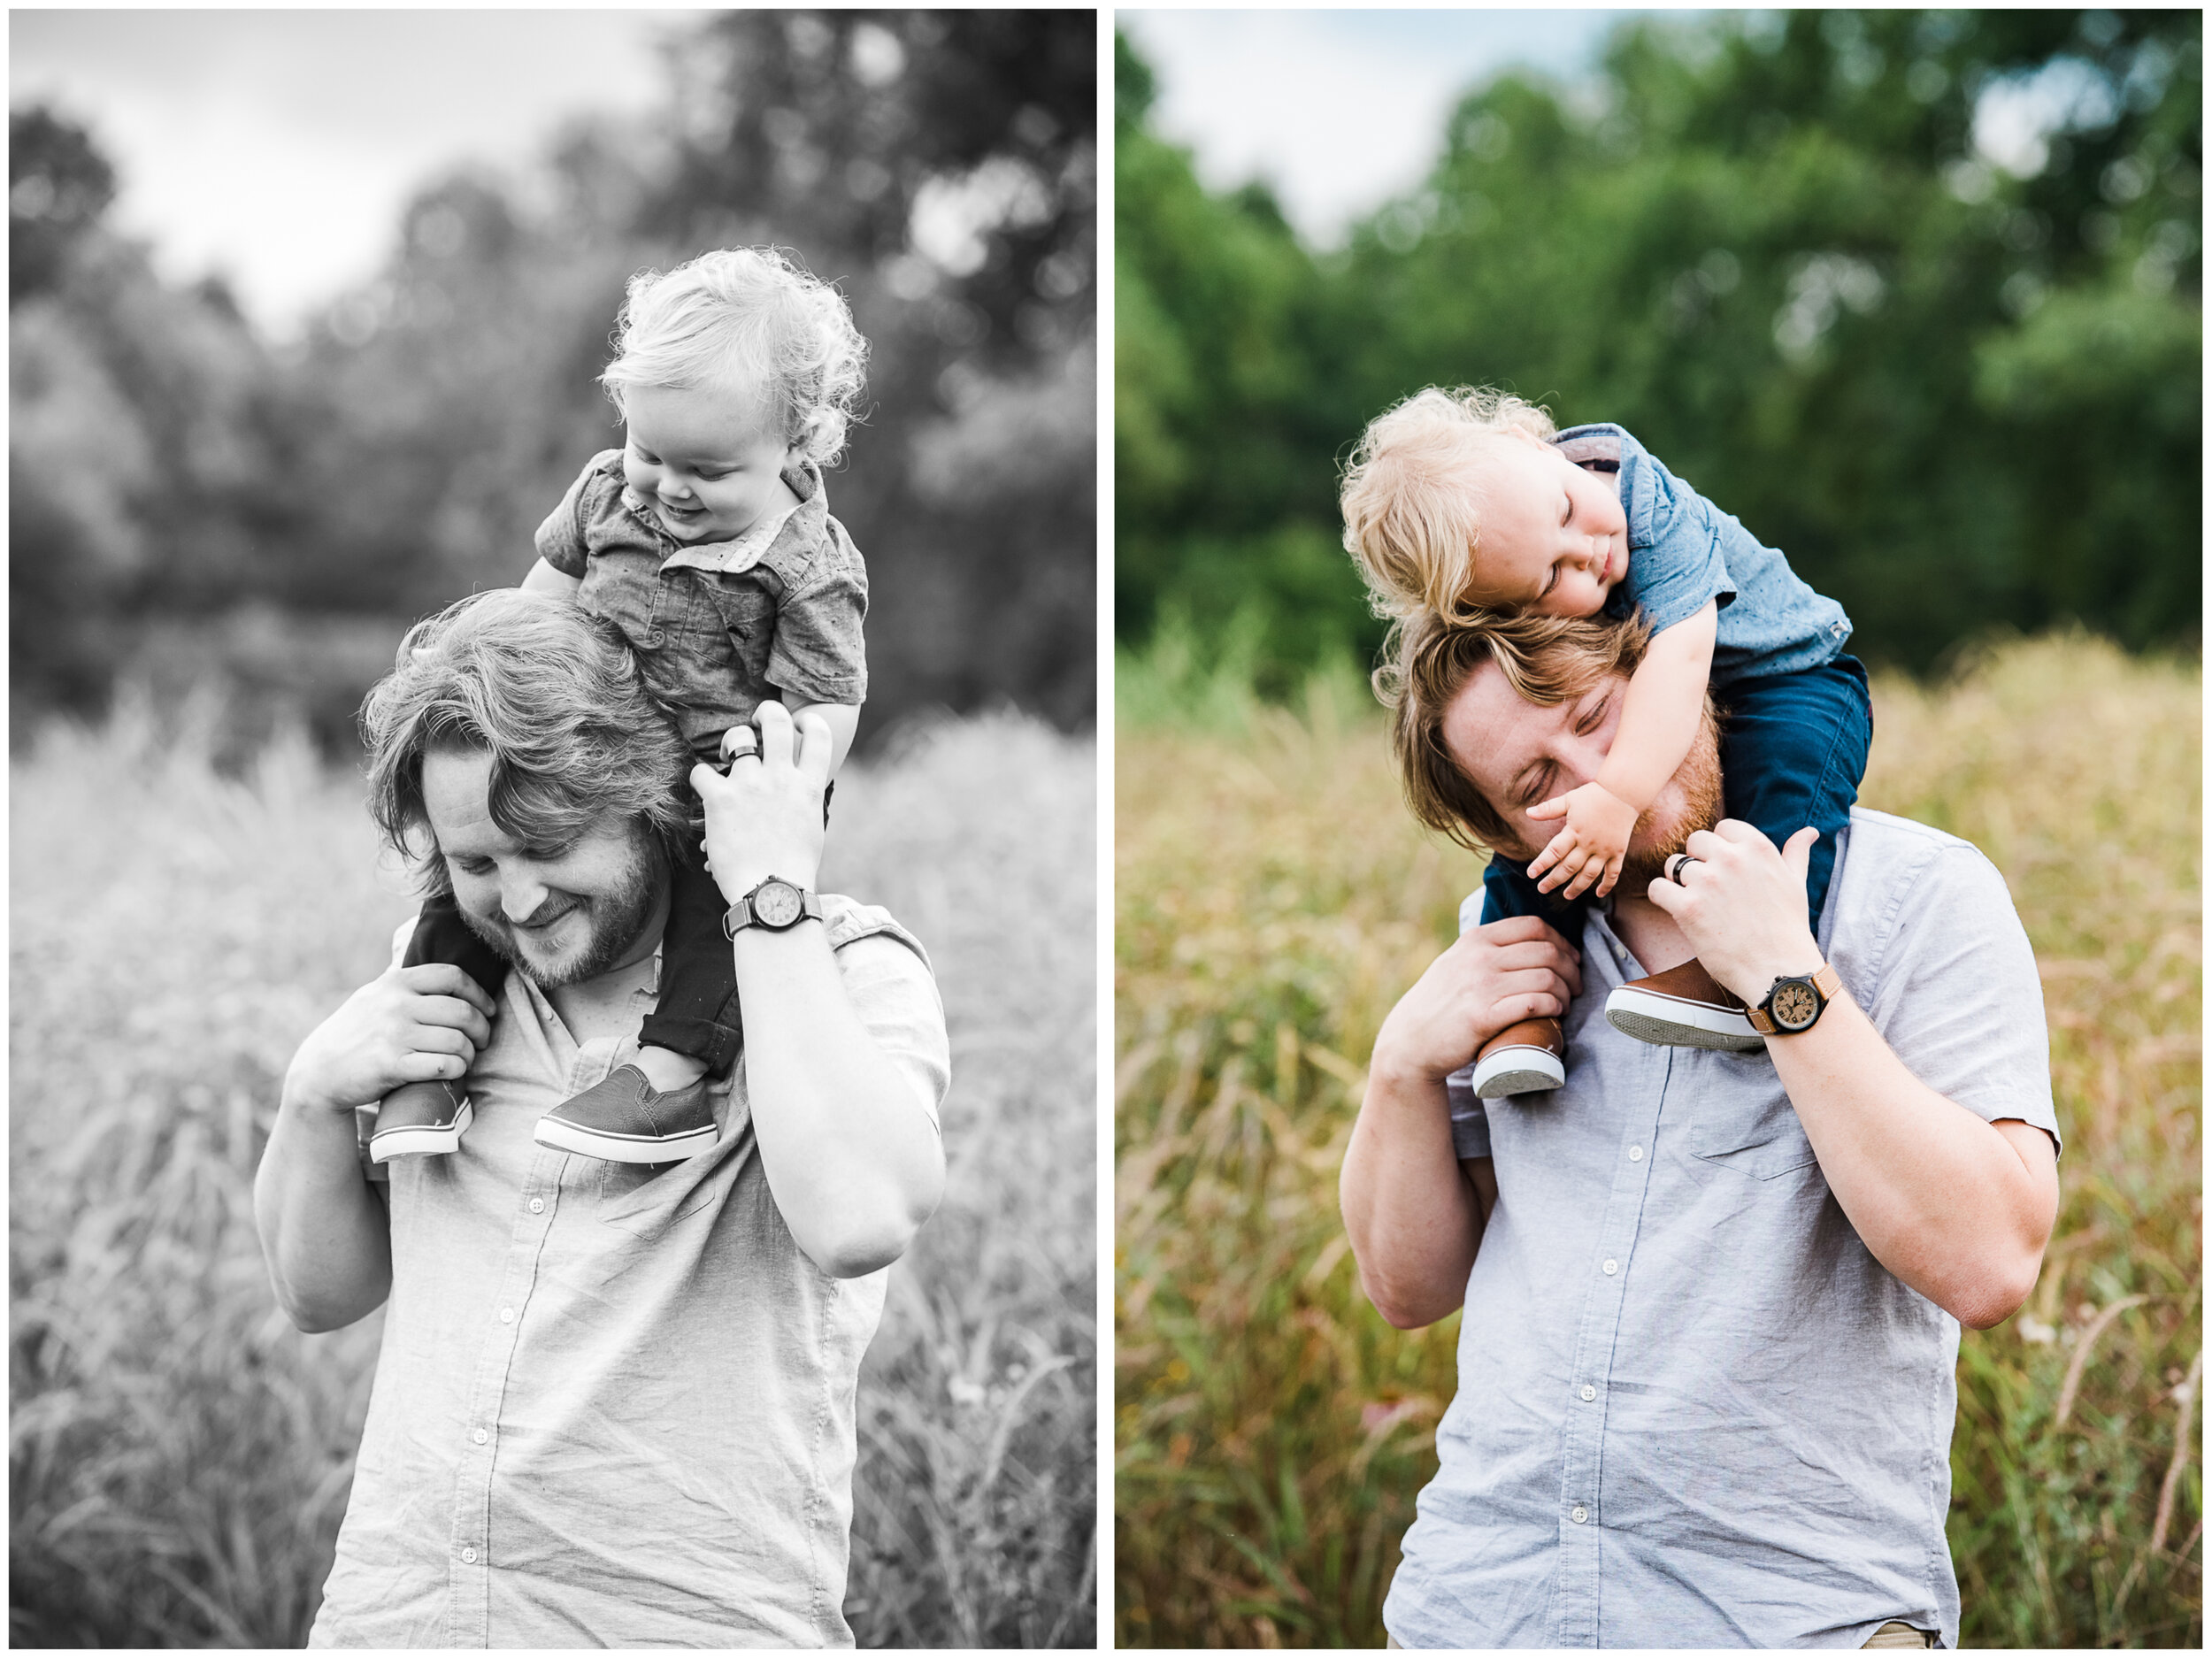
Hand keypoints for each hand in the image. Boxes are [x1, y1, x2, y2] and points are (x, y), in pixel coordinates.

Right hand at [283, 962, 496, 1114]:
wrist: (320, 1071)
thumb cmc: (356, 1032)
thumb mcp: (375, 995)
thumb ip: (405, 983)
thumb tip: (443, 966)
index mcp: (396, 982)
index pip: (452, 976)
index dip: (479, 994)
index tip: (488, 1010)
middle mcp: (396, 1004)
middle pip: (462, 1012)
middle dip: (482, 1029)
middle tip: (481, 1041)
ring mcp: (393, 1034)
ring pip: (456, 1041)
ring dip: (470, 1054)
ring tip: (466, 1059)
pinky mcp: (391, 1065)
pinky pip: (443, 1065)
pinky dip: (457, 1070)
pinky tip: (453, 1071)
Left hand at [693, 700, 829, 904]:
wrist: (771, 893)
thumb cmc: (793, 871)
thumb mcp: (810, 828)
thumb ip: (802, 800)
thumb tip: (797, 791)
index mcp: (808, 786)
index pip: (818, 735)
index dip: (809, 722)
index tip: (799, 724)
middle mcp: (781, 778)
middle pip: (776, 720)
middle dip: (766, 712)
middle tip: (756, 719)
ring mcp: (750, 785)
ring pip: (736, 738)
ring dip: (730, 745)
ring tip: (725, 759)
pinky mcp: (721, 798)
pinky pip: (701, 771)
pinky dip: (700, 779)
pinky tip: (704, 792)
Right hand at [1371, 915, 1581, 1087]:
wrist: (1411, 1040)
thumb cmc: (1440, 1004)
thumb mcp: (1456, 962)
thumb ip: (1485, 950)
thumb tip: (1529, 943)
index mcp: (1475, 939)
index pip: (1533, 926)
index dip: (1561, 942)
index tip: (1570, 960)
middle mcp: (1479, 958)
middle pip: (1546, 951)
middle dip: (1571, 970)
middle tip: (1575, 988)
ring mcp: (1481, 986)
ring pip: (1546, 977)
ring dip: (1566, 992)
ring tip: (1564, 1004)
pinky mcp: (1484, 1016)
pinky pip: (1534, 1003)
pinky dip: (1553, 1007)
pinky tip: (1554, 1014)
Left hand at [1527, 781, 1638, 899]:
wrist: (1624, 792)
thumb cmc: (1594, 795)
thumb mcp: (1569, 799)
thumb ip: (1549, 809)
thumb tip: (1528, 812)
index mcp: (1574, 831)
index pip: (1554, 852)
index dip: (1542, 864)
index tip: (1531, 874)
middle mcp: (1589, 844)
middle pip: (1569, 867)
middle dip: (1554, 880)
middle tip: (1542, 889)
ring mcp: (1605, 850)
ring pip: (1589, 875)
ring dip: (1577, 887)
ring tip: (1566, 895)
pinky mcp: (1618, 852)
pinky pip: (1613, 873)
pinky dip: (1607, 885)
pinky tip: (1599, 894)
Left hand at [1643, 821, 1826, 1001]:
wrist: (1779, 971)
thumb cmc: (1788, 929)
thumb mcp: (1796, 884)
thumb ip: (1796, 854)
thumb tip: (1809, 831)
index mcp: (1758, 848)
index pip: (1723, 827)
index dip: (1720, 848)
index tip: (1727, 870)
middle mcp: (1731, 859)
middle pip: (1694, 841)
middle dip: (1698, 862)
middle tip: (1710, 889)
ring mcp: (1707, 882)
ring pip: (1673, 864)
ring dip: (1680, 882)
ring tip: (1699, 903)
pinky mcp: (1687, 907)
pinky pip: (1657, 888)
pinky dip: (1662, 898)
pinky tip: (1679, 911)